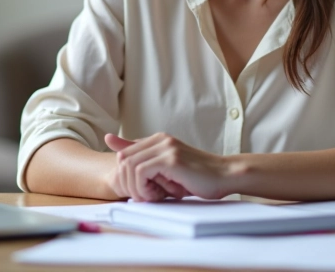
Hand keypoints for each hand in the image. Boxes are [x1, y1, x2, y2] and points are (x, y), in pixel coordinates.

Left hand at [104, 133, 232, 201]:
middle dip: (128, 183)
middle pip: (122, 159)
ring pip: (129, 166)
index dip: (126, 177)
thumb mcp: (166, 170)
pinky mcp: (171, 158)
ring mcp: (166, 147)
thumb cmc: (197, 177)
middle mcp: (160, 139)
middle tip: (145, 196)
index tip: (140, 191)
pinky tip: (158, 195)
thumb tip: (109, 139)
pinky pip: (141, 172)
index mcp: (157, 139)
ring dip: (136, 187)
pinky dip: (143, 187)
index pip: (123, 154)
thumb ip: (141, 159)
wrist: (224, 176)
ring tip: (153, 196)